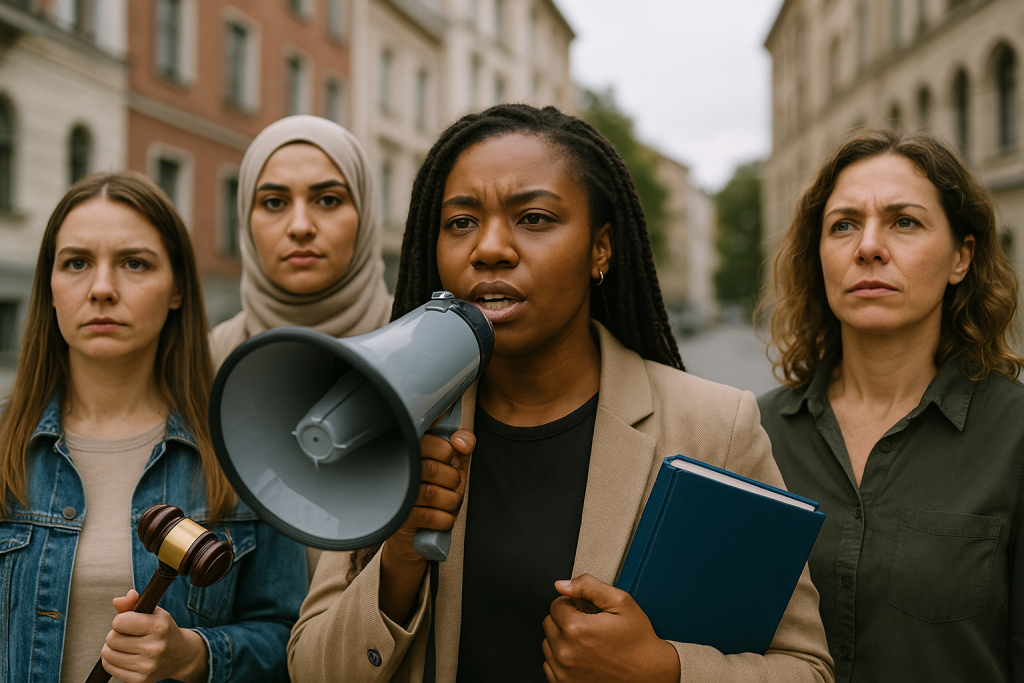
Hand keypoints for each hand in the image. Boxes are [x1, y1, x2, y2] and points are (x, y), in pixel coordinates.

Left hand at [99, 589, 209, 682]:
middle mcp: (154, 647)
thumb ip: (132, 603)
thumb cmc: (164, 631)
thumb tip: (117, 601)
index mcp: (159, 627)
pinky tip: (125, 656)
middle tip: (128, 635)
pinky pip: (110, 668)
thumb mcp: (154, 612)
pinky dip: (113, 661)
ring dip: (113, 648)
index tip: (129, 621)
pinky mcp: (140, 680)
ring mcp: (147, 666)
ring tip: (126, 645)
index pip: (120, 622)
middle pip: (112, 639)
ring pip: (108, 654)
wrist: (181, 655)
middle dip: (116, 634)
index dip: (121, 620)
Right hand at [379, 428, 474, 622]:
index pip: (427, 442)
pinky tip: (442, 518)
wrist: (414, 536)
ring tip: (447, 503)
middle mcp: (396, 473)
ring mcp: (395, 496)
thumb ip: (461, 448)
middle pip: (432, 469)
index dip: (447, 451)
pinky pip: (430, 517)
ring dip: (451, 502)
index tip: (452, 459)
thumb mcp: (451, 467)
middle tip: (452, 486)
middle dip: (453, 480)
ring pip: (432, 494)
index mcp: (408, 454)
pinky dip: (445, 519)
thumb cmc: (433, 493)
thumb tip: (462, 441)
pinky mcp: (398, 520)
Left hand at [542, 574, 679, 682]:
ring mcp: (563, 672)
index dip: (572, 604)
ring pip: (548, 644)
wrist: (649, 673)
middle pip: (549, 623)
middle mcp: (566, 652)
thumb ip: (589, 587)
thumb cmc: (638, 641)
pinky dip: (561, 659)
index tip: (585, 611)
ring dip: (562, 640)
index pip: (556, 605)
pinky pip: (549, 665)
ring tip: (586, 643)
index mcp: (576, 629)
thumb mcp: (621, 603)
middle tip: (588, 626)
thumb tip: (562, 585)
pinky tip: (581, 657)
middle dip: (565, 620)